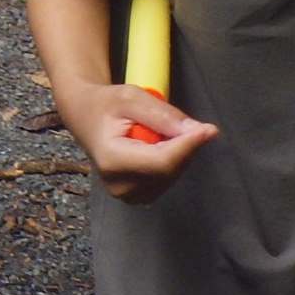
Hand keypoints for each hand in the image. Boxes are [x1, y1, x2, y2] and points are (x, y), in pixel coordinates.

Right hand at [58, 80, 217, 204]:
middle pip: (169, 171)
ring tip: (159, 131)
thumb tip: (198, 130)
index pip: (161, 162)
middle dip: (185, 146)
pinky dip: (171, 162)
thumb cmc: (106, 104)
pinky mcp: (136, 196)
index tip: (209, 129)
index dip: (188, 147)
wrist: (85, 117)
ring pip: (171, 176)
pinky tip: (158, 146)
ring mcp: (127, 195)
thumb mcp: (132, 97)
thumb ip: (163, 115)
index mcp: (112, 160)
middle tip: (185, 123)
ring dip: (178, 153)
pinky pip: (167, 180)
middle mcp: (119, 184)